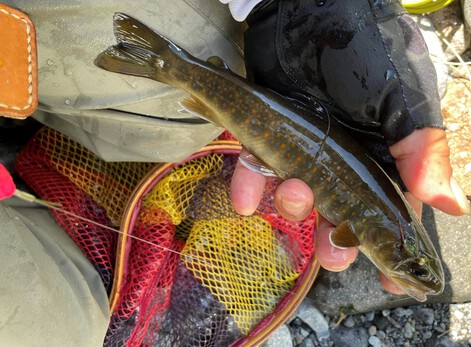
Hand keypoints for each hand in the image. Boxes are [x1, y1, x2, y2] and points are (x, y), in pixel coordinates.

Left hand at [239, 0, 470, 295]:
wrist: (305, 10)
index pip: (388, 214)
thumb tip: (449, 206)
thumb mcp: (401, 96)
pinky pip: (253, 173)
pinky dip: (249, 186)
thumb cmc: (362, 49)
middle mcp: (339, 162)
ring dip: (293, 206)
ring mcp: (300, 152)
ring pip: (294, 200)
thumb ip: (421, 147)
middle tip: (333, 251)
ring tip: (295, 190)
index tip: (391, 283)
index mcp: (377, 158)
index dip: (390, 250)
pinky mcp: (264, 137)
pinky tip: (247, 194)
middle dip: (335, 242)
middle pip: (338, 219)